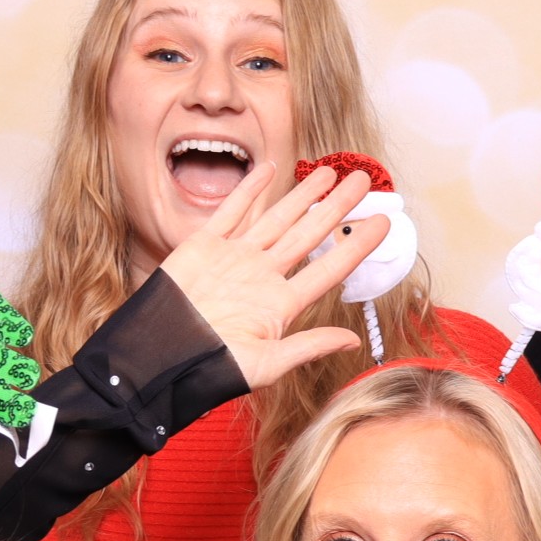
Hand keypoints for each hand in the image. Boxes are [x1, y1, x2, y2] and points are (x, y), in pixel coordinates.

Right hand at [157, 162, 386, 391]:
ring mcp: (235, 258)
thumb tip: (354, 341)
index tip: (384, 223)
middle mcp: (263, 277)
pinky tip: (269, 171)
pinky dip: (249, 189)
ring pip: (277, 218)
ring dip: (303, 194)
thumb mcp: (266, 365)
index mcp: (280, 305)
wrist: (156, 357)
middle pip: (310, 234)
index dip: (358, 245)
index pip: (330, 268)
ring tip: (329, 172)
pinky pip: (232, 211)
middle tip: (364, 182)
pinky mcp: (204, 246)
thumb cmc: (209, 369)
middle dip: (338, 207)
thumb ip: (309, 347)